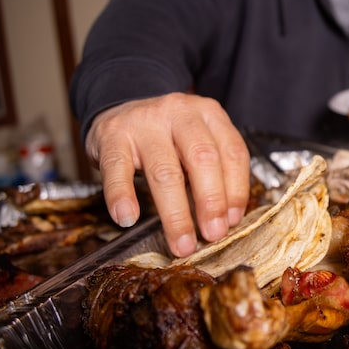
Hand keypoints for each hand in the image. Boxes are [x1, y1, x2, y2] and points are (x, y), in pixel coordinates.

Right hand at [85, 93, 250, 256]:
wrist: (119, 107)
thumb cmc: (166, 134)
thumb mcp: (196, 141)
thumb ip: (215, 171)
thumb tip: (227, 217)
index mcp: (209, 113)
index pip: (232, 152)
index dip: (236, 189)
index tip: (233, 220)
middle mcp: (179, 112)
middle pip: (202, 159)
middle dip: (211, 202)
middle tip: (213, 234)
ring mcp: (144, 122)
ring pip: (164, 171)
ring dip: (175, 213)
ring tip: (181, 242)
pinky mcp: (112, 135)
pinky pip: (117, 169)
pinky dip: (122, 196)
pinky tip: (127, 217)